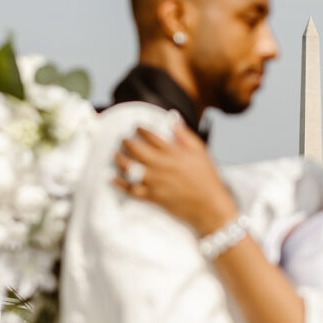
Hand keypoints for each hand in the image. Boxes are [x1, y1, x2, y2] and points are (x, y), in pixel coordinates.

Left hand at [113, 120, 237, 235]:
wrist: (209, 205)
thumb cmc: (207, 178)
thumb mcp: (200, 151)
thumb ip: (184, 134)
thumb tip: (173, 118)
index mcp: (173, 153)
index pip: (151, 136)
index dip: (141, 129)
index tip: (136, 127)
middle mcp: (162, 165)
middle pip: (137, 150)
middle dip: (126, 142)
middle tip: (123, 139)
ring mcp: (155, 182)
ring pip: (130, 168)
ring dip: (120, 159)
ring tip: (116, 154)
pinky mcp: (153, 196)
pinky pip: (131, 189)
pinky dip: (120, 183)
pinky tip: (112, 177)